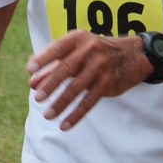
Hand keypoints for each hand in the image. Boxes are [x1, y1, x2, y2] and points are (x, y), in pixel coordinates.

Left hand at [26, 31, 150, 129]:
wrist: (132, 54)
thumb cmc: (95, 53)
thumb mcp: (75, 52)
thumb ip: (53, 66)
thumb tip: (32, 83)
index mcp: (78, 38)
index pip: (57, 48)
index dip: (43, 58)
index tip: (30, 70)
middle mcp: (90, 49)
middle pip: (66, 68)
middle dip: (50, 84)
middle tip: (37, 98)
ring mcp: (100, 66)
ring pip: (77, 88)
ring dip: (61, 103)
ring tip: (48, 115)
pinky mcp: (108, 82)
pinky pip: (89, 101)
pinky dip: (76, 114)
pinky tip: (65, 124)